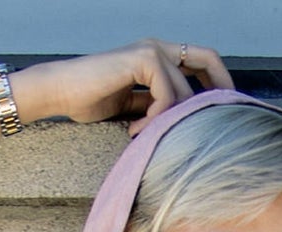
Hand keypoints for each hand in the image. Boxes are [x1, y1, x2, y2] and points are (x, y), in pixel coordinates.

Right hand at [29, 39, 235, 136]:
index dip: (218, 81)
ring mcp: (150, 50)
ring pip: (185, 89)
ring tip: (142, 134)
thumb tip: (184, 122)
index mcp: (158, 55)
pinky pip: (167, 94)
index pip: (202, 60)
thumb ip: (158, 105)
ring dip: (168, 120)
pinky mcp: (142, 59)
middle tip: (215, 120)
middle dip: (218, 88)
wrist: (60, 92)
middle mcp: (158, 47)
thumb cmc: (91, 98)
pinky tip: (134, 129)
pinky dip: (155, 118)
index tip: (221, 109)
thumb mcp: (135, 105)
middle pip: (208, 58)